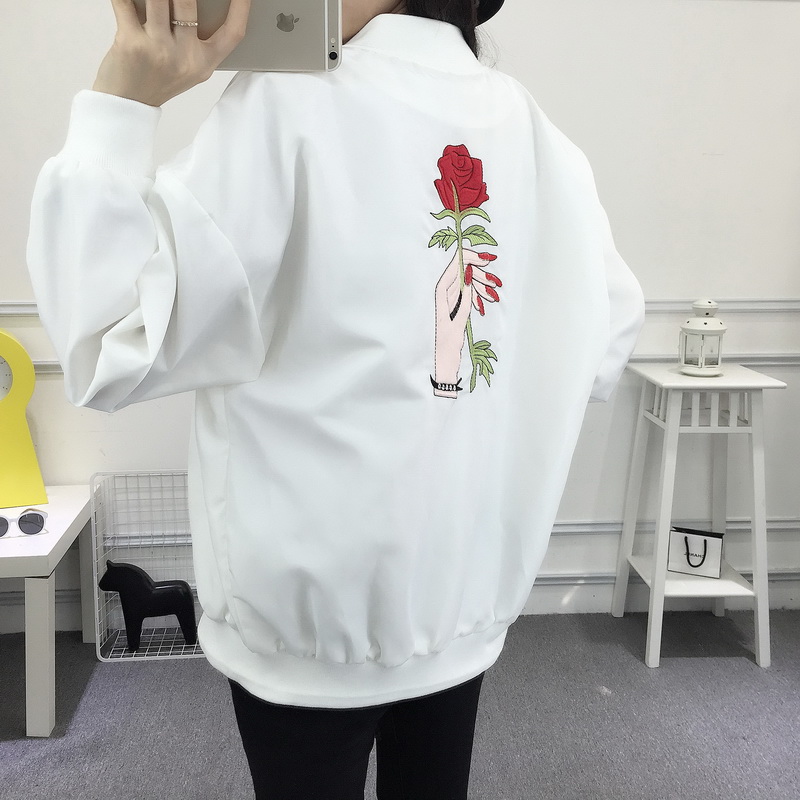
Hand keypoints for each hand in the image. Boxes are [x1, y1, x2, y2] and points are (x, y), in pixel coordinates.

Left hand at [93, 0, 250, 105]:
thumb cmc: (159, 80)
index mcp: (204, 63)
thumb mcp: (189, 67)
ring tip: (155, 0)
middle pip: (188, 2)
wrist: (130, 103)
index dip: (242, 8)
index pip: (232, 33)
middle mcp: (185, 56)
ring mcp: (158, 49)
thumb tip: (195, 4)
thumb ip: (197, 39)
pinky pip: (125, 2)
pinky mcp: (131, 42)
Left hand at [433, 248, 499, 397]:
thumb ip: (464, 302)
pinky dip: (478, 297)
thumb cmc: (447, 349)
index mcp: (440, 299)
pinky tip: (487, 300)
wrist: (444, 366)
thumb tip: (468, 279)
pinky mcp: (456, 310)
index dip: (466, 260)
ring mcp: (450, 304)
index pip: (452, 271)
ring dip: (482, 288)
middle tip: (496, 284)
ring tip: (495, 295)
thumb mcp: (457, 325)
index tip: (483, 258)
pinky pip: (468, 297)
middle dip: (480, 276)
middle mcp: (444, 299)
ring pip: (467, 287)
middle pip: (462, 277)